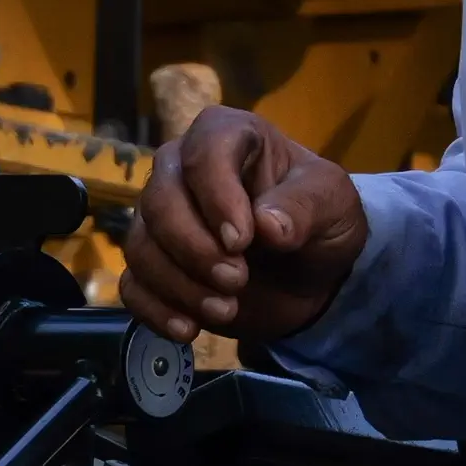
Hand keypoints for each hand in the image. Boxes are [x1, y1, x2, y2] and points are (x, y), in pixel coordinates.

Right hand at [119, 106, 367, 342]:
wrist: (308, 271)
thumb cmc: (317, 218)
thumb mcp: (333, 204)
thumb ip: (305, 207)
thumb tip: (268, 225)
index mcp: (227, 135)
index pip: (204, 152)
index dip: (217, 197)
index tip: (242, 241)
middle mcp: (181, 168)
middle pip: (159, 200)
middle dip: (195, 248)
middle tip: (237, 281)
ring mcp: (160, 218)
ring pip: (141, 245)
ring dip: (179, 284)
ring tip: (225, 309)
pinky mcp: (153, 264)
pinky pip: (132, 284)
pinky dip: (155, 310)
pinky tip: (188, 329)